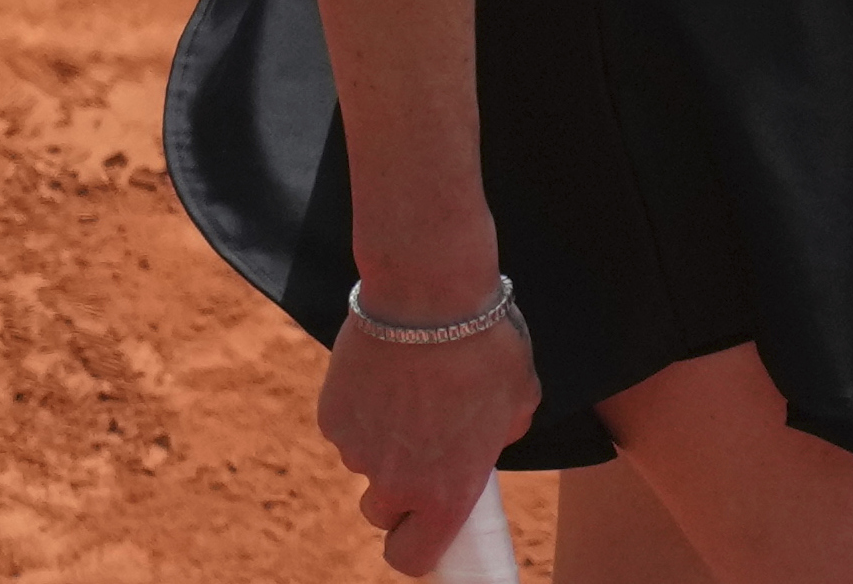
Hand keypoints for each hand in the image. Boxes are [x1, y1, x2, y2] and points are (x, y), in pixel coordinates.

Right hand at [315, 310, 543, 576]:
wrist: (429, 295)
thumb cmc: (485, 346)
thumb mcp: (520, 397)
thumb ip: (502, 433)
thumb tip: (491, 437)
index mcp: (446, 493)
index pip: (413, 558)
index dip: (417, 547)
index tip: (424, 527)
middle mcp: (396, 483)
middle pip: (382, 513)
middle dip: (397, 491)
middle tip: (421, 446)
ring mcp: (357, 451)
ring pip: (364, 462)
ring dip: (382, 440)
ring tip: (411, 387)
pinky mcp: (332, 417)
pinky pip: (346, 425)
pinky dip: (361, 407)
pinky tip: (386, 369)